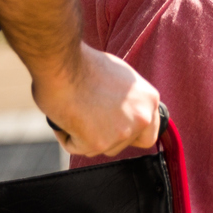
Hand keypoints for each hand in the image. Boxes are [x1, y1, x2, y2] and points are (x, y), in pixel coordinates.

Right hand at [34, 44, 161, 157]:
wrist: (62, 63)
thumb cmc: (84, 64)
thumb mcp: (120, 78)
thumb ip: (129, 101)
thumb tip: (122, 114)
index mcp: (149, 100)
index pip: (148, 135)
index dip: (130, 135)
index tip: (115, 128)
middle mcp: (141, 118)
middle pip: (122, 144)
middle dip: (105, 137)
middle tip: (88, 117)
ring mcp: (121, 132)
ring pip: (100, 148)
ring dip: (85, 137)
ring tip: (75, 110)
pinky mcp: (98, 142)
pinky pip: (78, 148)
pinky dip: (67, 136)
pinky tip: (64, 115)